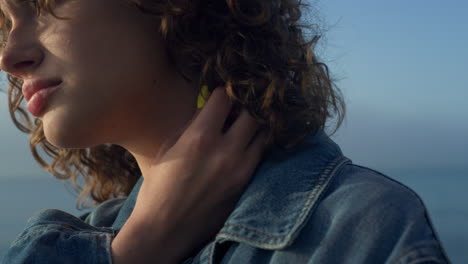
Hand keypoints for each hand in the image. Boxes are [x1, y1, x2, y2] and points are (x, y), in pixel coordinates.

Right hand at [120, 86, 268, 262]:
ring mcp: (240, 169)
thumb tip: (209, 110)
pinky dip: (257, 144)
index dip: (221, 93)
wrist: (166, 230)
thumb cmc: (159, 188)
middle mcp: (225, 151)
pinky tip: (245, 145)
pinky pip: (262, 154)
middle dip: (242, 107)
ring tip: (242, 127)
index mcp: (200, 138)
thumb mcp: (168, 148)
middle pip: (251, 112)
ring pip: (263, 133)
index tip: (218, 97)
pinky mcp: (246, 184)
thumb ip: (191, 125)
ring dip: (254, 125)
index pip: (224, 98)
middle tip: (234, 111)